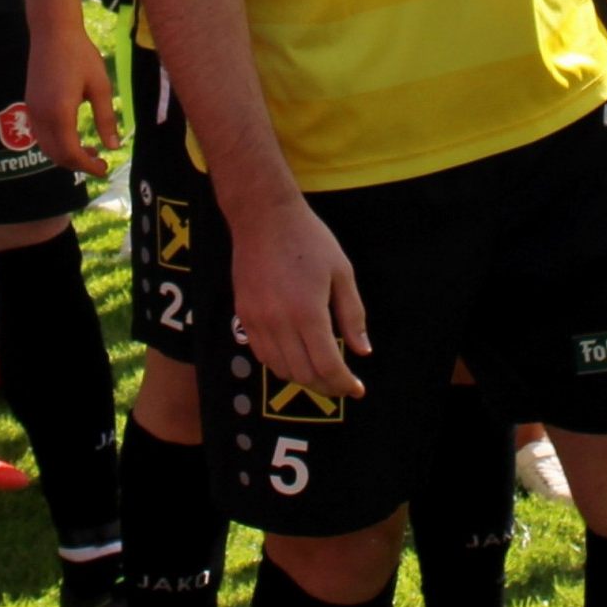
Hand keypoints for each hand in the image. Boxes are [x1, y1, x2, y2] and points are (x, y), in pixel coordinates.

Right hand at [27, 6, 118, 175]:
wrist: (53, 32)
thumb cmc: (81, 55)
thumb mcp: (101, 87)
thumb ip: (106, 119)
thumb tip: (114, 147)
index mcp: (60, 113)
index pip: (71, 153)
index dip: (88, 166)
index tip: (105, 168)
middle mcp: (41, 116)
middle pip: (56, 155)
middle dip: (78, 165)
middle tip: (100, 162)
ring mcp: (32, 110)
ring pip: (46, 147)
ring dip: (66, 155)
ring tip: (90, 150)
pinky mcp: (30, 104)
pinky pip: (41, 135)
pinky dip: (56, 144)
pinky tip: (73, 135)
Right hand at [227, 192, 369, 401]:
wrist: (263, 217)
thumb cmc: (308, 240)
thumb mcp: (342, 272)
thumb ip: (352, 315)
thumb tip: (362, 351)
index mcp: (308, 313)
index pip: (327, 366)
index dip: (344, 383)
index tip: (357, 389)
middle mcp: (280, 323)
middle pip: (304, 374)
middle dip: (327, 386)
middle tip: (343, 384)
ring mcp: (257, 321)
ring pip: (281, 369)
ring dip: (304, 378)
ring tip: (322, 373)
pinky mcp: (244, 316)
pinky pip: (262, 355)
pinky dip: (281, 365)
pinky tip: (296, 357)